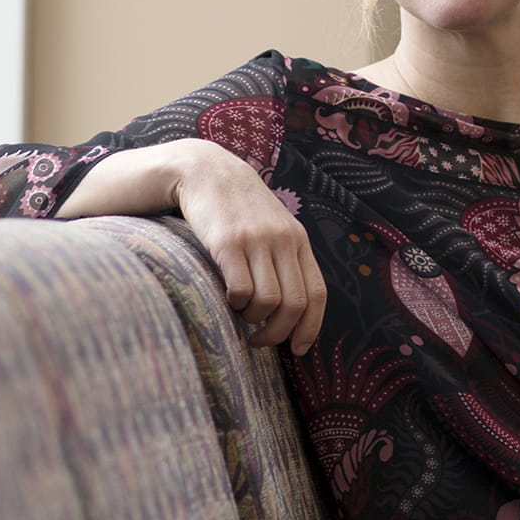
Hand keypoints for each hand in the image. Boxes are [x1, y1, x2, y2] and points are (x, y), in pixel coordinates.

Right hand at [58, 139, 326, 353]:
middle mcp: (283, 240)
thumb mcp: (272, 226)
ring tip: (240, 314)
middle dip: (277, 333)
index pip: (316, 294)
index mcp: (298, 240)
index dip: (309, 328)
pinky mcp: (228, 242)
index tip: (297, 349)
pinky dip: (236, 305)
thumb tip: (291, 308)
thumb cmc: (237, 208)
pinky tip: (226, 298)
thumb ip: (285, 258)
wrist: (204, 170)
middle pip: (293, 305)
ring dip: (252, 320)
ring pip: (268, 302)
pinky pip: (241, 290)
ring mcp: (257, 240)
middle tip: (258, 339)